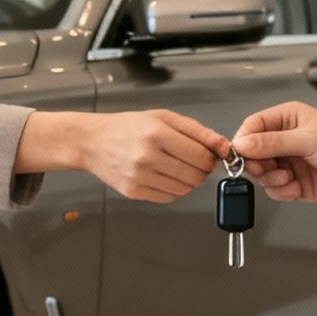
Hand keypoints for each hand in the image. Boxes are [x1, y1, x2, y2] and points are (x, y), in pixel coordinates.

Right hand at [19, 109, 228, 202]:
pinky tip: (164, 175)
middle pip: (196, 175)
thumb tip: (223, 147)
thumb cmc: (128, 127)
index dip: (212, 157)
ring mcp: (140, 177)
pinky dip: (174, 189)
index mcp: (157, 133)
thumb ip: (197, 132)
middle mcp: (148, 157)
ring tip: (176, 165)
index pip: (202, 156)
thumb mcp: (164, 118)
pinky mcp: (134, 192)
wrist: (92, 141)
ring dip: (188, 180)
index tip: (211, 154)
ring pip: (185, 189)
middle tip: (193, 159)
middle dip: (202, 169)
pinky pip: (169, 197)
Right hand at [230, 101, 316, 210]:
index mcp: (288, 118)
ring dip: (271, 179)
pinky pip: (274, 190)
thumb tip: (243, 143)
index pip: (253, 126)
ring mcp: (289, 161)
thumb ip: (272, 143)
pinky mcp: (293, 182)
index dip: (243, 141)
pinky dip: (282, 191)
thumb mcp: (308, 140)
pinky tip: (296, 187)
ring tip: (288, 177)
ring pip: (261, 173)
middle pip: (252, 152)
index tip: (239, 155)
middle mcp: (285, 139)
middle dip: (256, 164)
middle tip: (265, 169)